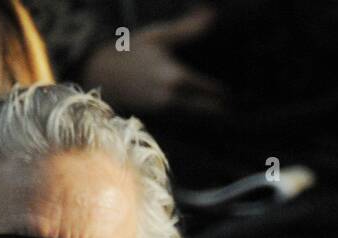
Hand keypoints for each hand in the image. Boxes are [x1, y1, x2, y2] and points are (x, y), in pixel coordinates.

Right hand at [81, 5, 226, 114]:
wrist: (100, 74)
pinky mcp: (156, 119)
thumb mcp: (158, 37)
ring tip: (226, 115)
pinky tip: (202, 118)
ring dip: (210, 118)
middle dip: (222, 109)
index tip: (237, 93)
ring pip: (196, 120)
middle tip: (238, 108)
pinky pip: (183, 123)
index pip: (211, 90)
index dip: (225, 92)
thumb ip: (187, 29)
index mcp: (176, 77)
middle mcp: (172, 98)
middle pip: (207, 111)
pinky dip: (194, 120)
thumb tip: (211, 14)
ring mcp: (164, 112)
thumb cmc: (130, 51)